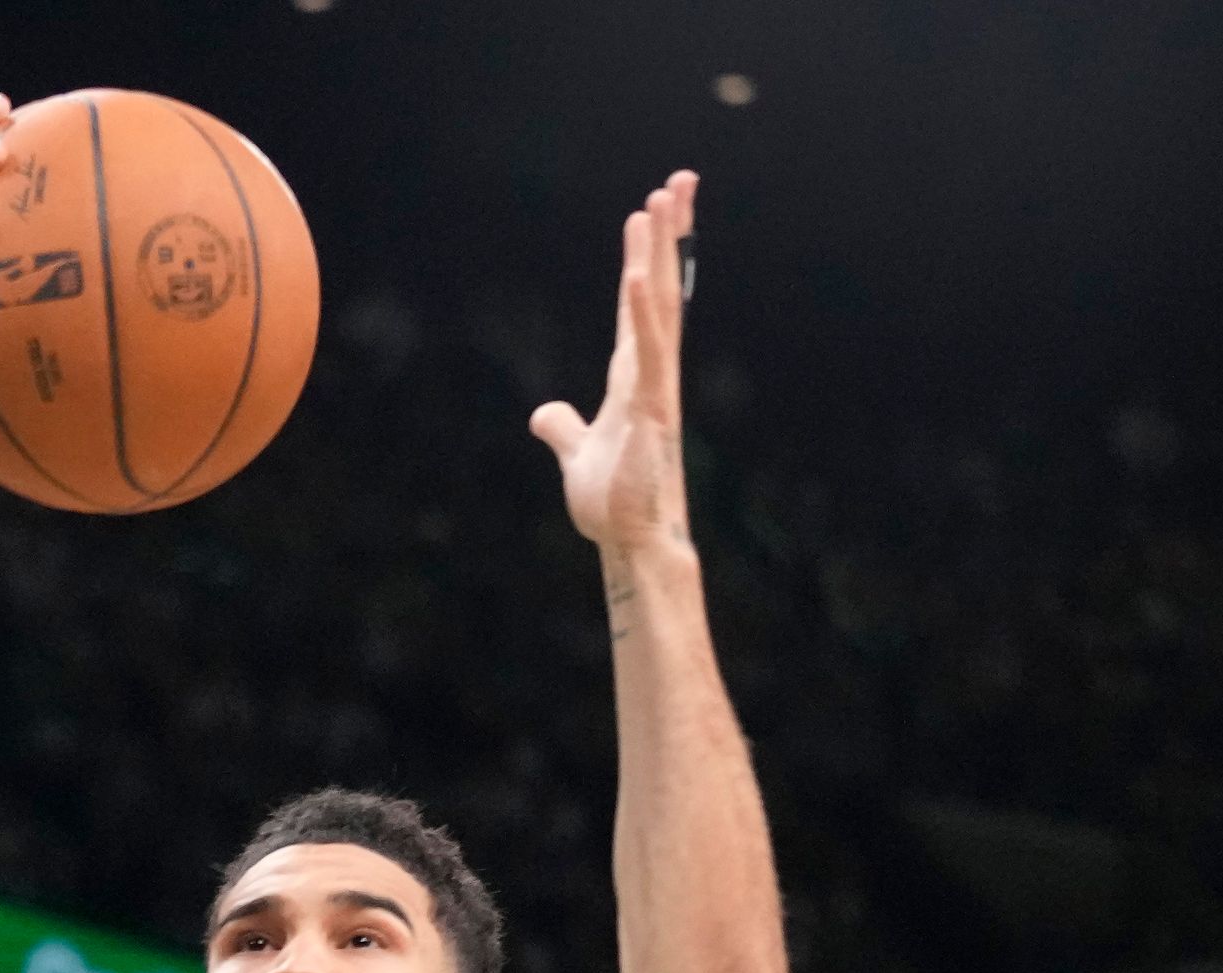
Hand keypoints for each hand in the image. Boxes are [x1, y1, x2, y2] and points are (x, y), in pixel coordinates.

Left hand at [530, 171, 698, 554]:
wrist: (631, 540)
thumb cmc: (613, 502)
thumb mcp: (576, 454)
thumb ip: (563, 429)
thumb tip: (543, 414)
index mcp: (634, 375)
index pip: (642, 303)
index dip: (648, 256)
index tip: (653, 211)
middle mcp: (652, 372)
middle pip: (662, 289)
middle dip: (669, 235)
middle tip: (679, 181)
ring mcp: (655, 388)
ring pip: (660, 307)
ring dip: (658, 255)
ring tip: (661, 202)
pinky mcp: (650, 411)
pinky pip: (647, 353)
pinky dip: (640, 314)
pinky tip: (635, 275)